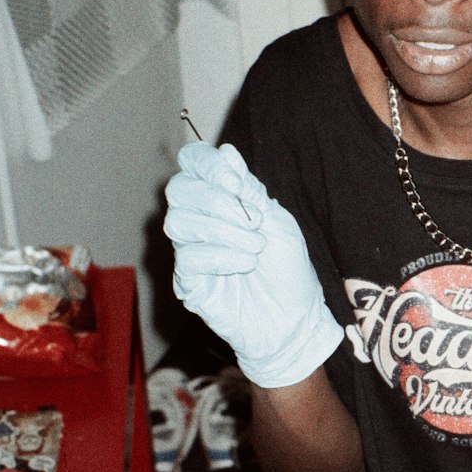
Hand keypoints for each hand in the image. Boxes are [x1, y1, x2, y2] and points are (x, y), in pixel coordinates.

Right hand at [164, 142, 343, 388]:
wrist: (294, 319)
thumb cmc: (288, 270)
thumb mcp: (277, 221)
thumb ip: (249, 189)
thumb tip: (226, 151)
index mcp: (220, 199)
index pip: (192, 163)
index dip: (207, 165)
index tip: (237, 184)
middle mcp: (198, 221)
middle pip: (178, 190)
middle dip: (217, 201)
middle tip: (252, 222)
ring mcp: (189, 252)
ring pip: (178, 223)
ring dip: (223, 231)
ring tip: (255, 247)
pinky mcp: (187, 282)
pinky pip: (188, 258)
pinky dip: (221, 257)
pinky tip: (246, 265)